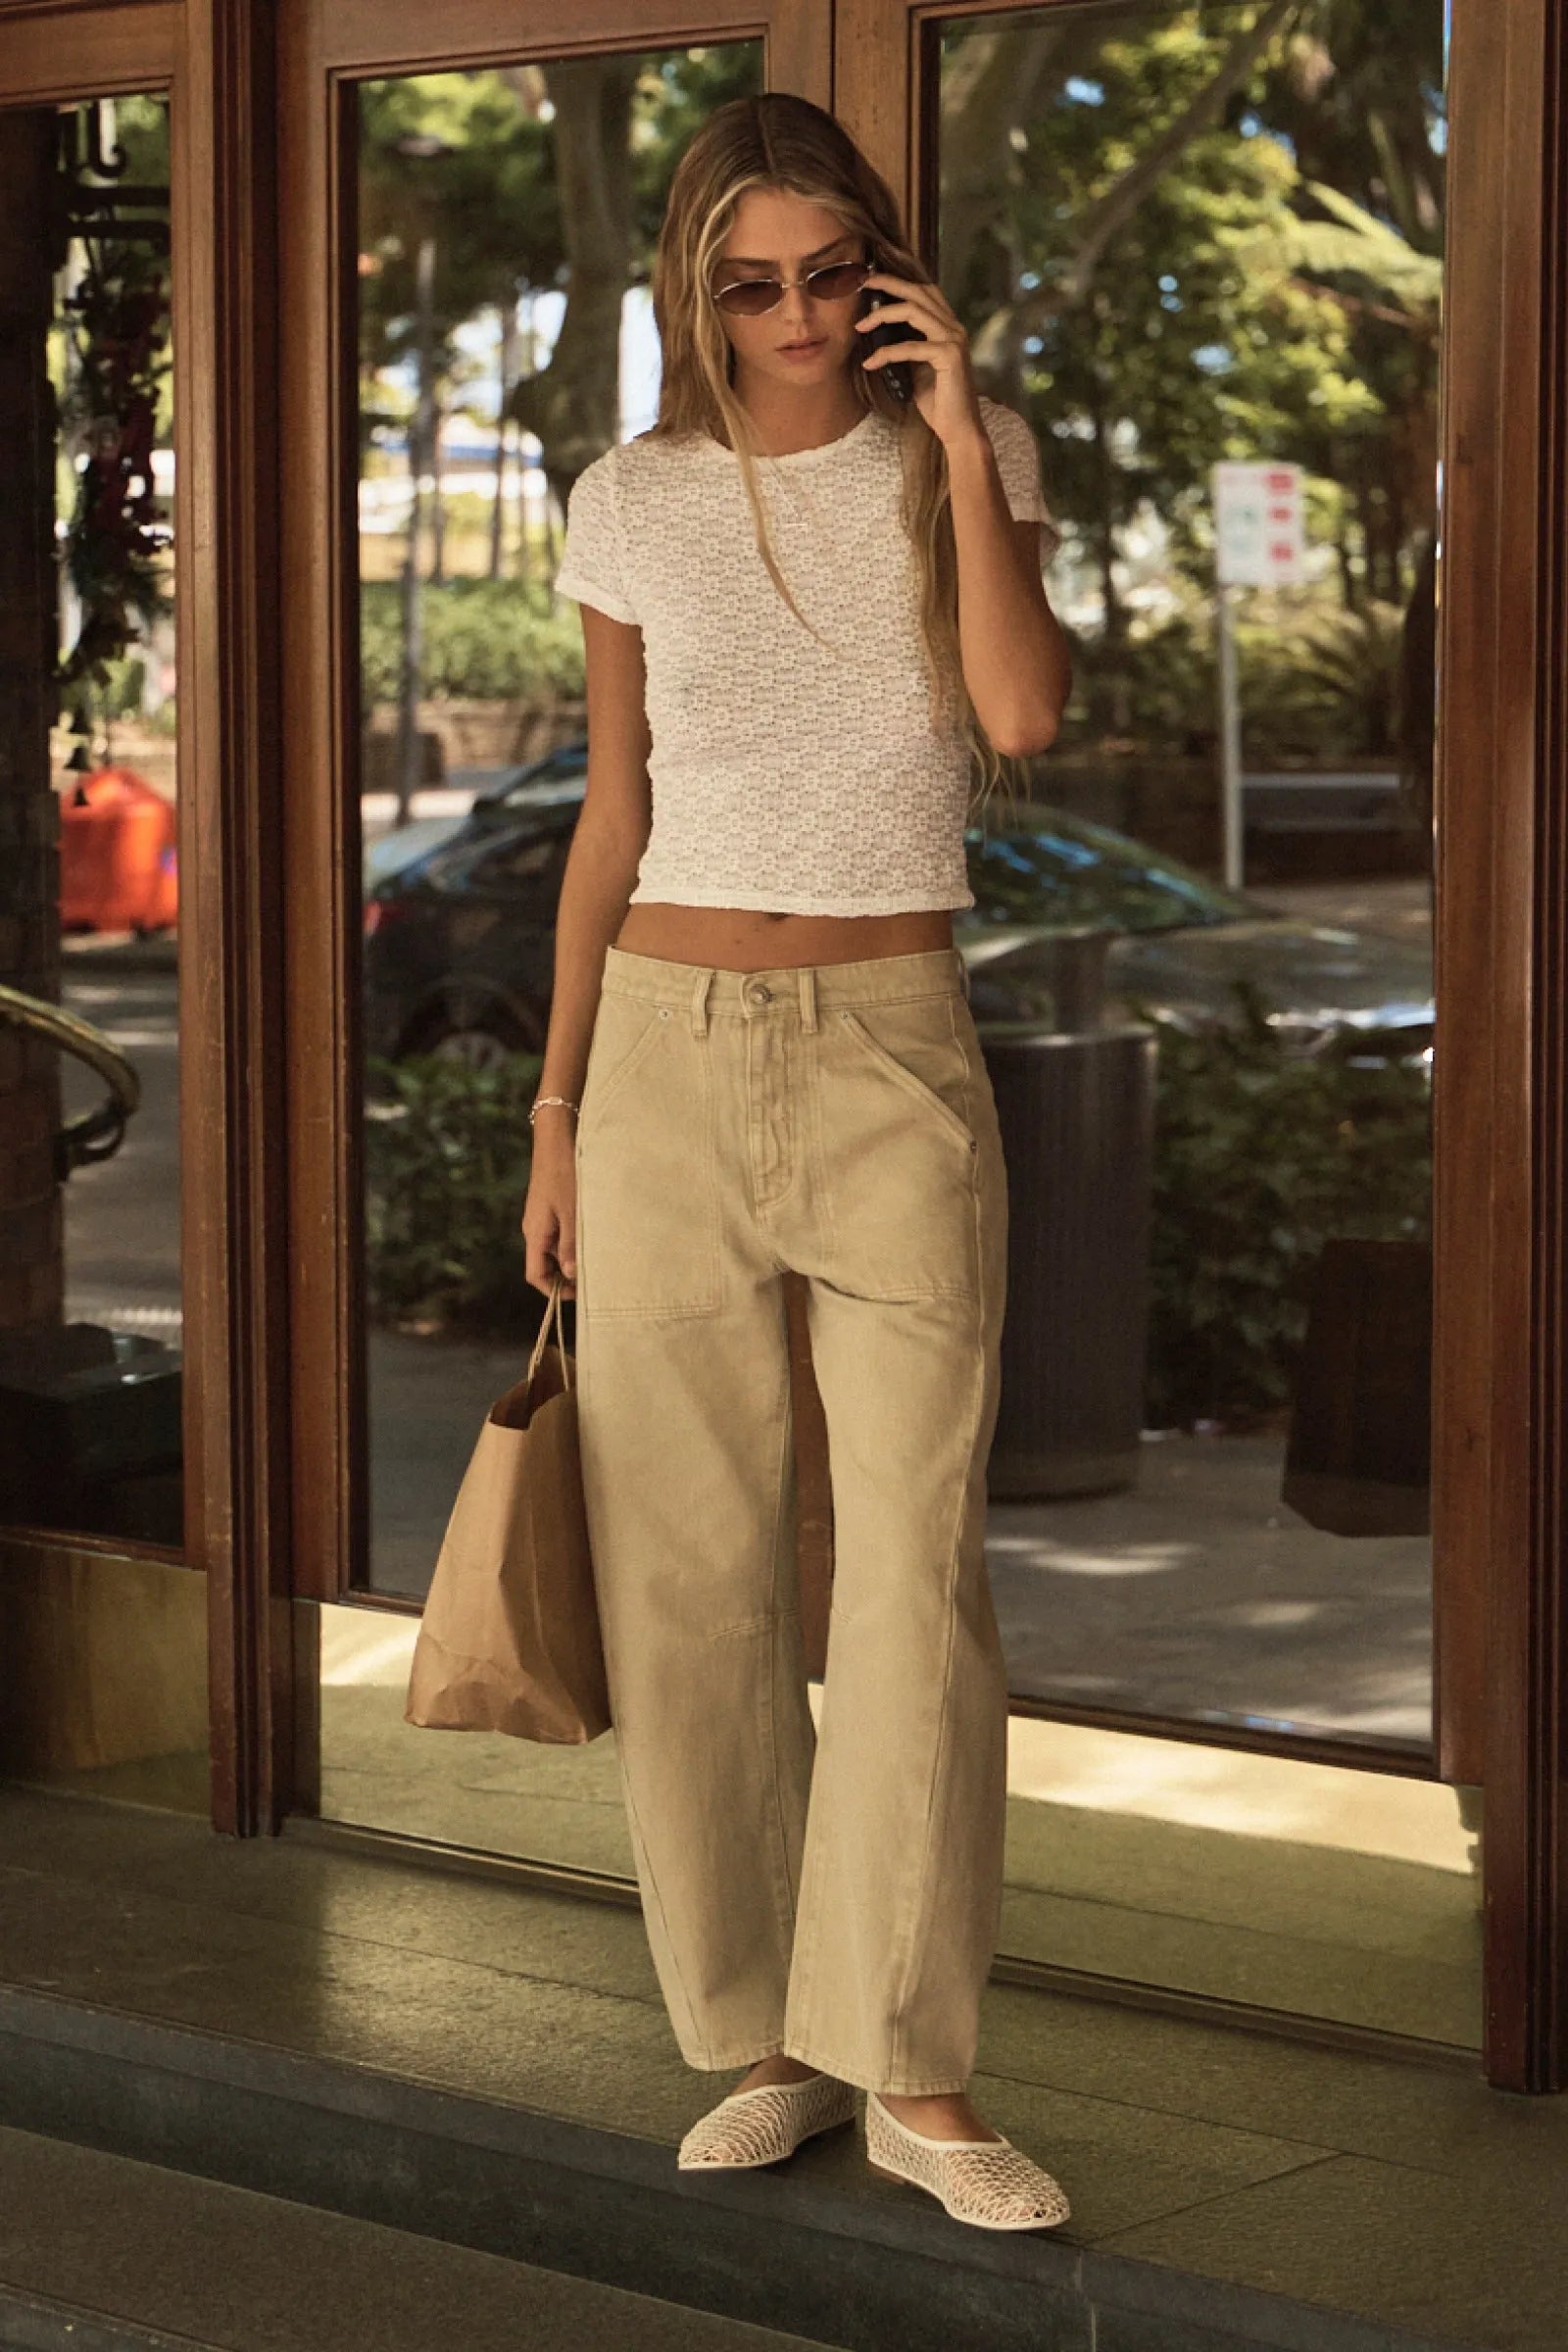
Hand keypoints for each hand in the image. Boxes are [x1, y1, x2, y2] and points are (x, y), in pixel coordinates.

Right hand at [521, 1126, 576, 1300]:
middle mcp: (534, 1229)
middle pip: (543, 1265)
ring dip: (570, 1258)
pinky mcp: (549, 1209)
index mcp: (535, 1234)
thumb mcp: (572, 1212)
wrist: (557, 1140)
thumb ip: (571, 1245)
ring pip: (552, 1250)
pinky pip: (557, 1234)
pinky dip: (571, 1242)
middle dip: (564, 1277)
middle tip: (591, 1281)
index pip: (535, 1275)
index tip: (576, 1295)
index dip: (553, 1290)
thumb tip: (570, 1275)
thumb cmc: (565, 1174)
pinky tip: (590, 1237)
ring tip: (595, 1260)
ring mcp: (540, 1219)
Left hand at [855, 270, 983, 447]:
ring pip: (913, 311)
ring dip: (882, 315)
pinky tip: (871, 363)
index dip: (898, 281)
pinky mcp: (949, 357)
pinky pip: (910, 347)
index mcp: (948, 326)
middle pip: (918, 291)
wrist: (958, 429)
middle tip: (862, 282)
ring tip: (860, 326)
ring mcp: (953, 340)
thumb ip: (907, 347)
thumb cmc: (938, 401)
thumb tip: (881, 335)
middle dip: (888, 283)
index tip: (871, 280)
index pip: (924, 291)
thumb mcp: (917, 368)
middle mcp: (953, 327)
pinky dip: (887, 354)